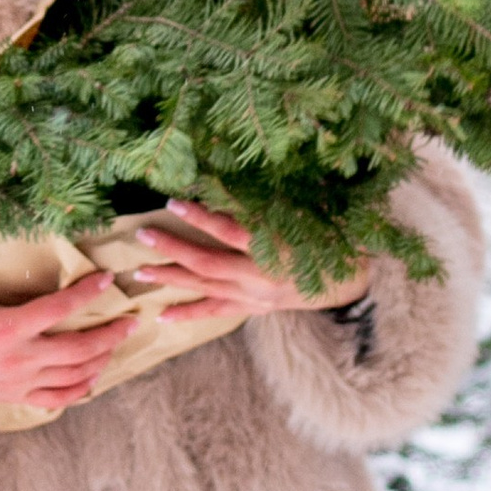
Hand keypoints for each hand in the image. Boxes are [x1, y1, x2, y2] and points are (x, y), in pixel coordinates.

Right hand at [0, 237, 139, 414]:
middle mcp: (17, 359)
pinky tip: (94, 378)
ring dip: (101, 359)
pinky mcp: (14, 397)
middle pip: (77, 349)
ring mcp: (18, 382)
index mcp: (3, 330)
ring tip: (119, 342)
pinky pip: (56, 398)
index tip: (107, 281)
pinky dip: (80, 390)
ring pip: (73, 375)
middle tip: (131, 320)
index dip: (85, 295)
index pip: (56, 311)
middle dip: (109, 334)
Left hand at [129, 205, 365, 324]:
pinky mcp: (253, 308)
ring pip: (206, 288)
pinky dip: (189, 313)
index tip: (173, 202)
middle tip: (142, 235)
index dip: (202, 218)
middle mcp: (261, 276)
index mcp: (275, 249)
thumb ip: (276, 200)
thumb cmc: (331, 239)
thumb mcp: (310, 213)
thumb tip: (235, 175)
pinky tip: (162, 315)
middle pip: (208, 263)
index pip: (231, 232)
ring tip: (140, 272)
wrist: (350, 282)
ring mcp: (255, 297)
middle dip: (173, 249)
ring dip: (172, 279)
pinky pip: (216, 312)